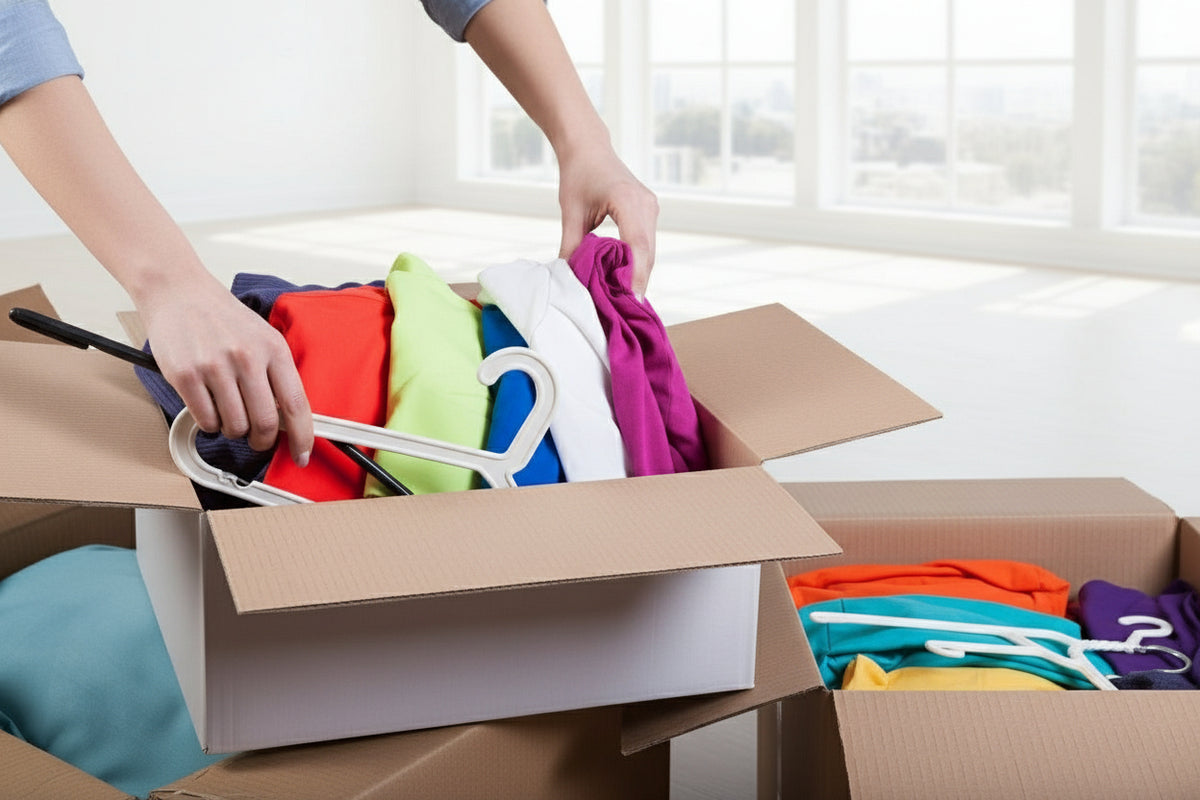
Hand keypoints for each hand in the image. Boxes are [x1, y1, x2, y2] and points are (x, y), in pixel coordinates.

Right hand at [138, 275, 312, 464]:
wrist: (179, 291)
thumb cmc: (222, 317)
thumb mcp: (263, 337)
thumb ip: (277, 374)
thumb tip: (289, 419)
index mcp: (273, 349)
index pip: (296, 405)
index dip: (302, 437)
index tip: (301, 455)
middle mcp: (247, 358)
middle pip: (266, 423)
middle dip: (263, 440)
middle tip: (257, 439)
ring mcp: (215, 367)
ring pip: (235, 426)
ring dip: (233, 431)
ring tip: (229, 413)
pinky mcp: (186, 375)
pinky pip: (206, 420)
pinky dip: (210, 424)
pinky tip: (209, 407)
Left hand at [557, 141, 659, 297]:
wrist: (588, 147)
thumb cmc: (578, 175)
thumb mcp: (571, 212)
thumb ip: (571, 246)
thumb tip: (569, 279)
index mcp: (628, 200)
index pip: (637, 245)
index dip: (635, 275)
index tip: (630, 300)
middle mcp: (646, 204)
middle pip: (648, 253)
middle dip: (637, 281)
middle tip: (626, 309)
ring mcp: (651, 208)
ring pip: (649, 251)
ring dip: (639, 274)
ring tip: (625, 300)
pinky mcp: (648, 212)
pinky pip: (646, 243)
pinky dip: (638, 262)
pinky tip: (626, 279)